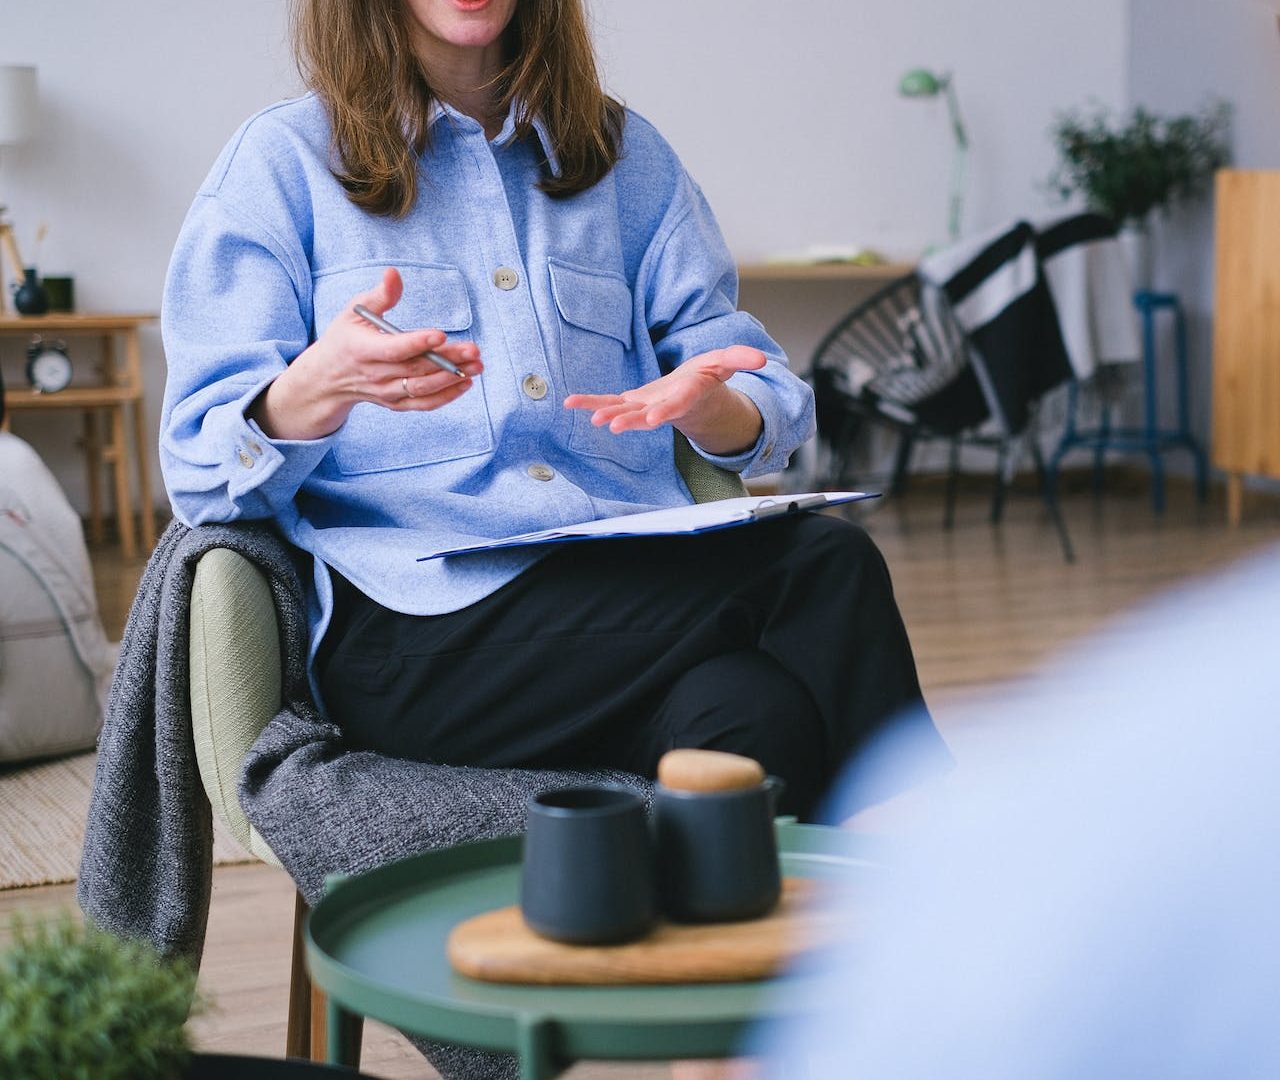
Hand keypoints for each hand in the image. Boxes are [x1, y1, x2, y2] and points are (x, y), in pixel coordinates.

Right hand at [249, 267, 483, 440]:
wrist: (327, 378)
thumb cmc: (344, 338)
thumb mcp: (354, 311)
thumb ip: (379, 295)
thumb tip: (394, 273)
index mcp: (362, 350)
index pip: (393, 349)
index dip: (417, 343)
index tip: (440, 334)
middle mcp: (375, 375)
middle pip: (416, 369)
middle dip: (447, 360)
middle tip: (474, 349)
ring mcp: (386, 393)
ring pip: (422, 389)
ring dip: (452, 379)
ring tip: (477, 366)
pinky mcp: (395, 404)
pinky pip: (423, 404)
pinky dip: (445, 396)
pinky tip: (465, 383)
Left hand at [563, 346, 765, 455]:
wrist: (692, 398)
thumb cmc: (707, 379)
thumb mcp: (726, 363)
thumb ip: (740, 358)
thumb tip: (760, 359)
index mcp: (687, 396)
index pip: (678, 405)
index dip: (667, 411)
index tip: (655, 419)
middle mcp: (664, 406)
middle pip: (647, 415)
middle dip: (632, 420)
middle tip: (614, 426)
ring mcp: (646, 407)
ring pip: (625, 412)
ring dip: (607, 414)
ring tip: (592, 418)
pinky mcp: (631, 403)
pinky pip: (608, 403)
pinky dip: (590, 403)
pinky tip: (569, 402)